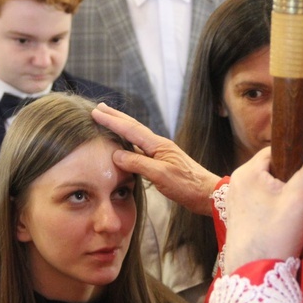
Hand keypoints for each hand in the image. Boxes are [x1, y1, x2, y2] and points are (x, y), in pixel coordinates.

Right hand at [92, 103, 220, 215]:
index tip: (96, 112)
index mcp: (158, 145)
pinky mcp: (162, 163)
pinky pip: (140, 148)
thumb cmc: (187, 185)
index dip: (112, 121)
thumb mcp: (160, 175)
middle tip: (99, 108)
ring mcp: (161, 153)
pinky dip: (128, 143)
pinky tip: (124, 145)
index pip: (130, 129)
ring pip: (136, 137)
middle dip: (116, 117)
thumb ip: (138, 163)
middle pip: (133, 127)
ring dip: (122, 128)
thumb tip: (116, 154)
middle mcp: (159, 145)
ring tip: (109, 120)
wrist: (206, 194)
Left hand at [224, 142, 302, 273]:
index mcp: (249, 174)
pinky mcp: (252, 230)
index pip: (281, 152)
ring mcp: (247, 210)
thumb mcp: (301, 199)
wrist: (254, 282)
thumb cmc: (272, 237)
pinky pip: (280, 223)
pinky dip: (294, 235)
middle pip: (288, 183)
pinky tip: (298, 249)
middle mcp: (243, 189)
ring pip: (288, 206)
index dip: (301, 166)